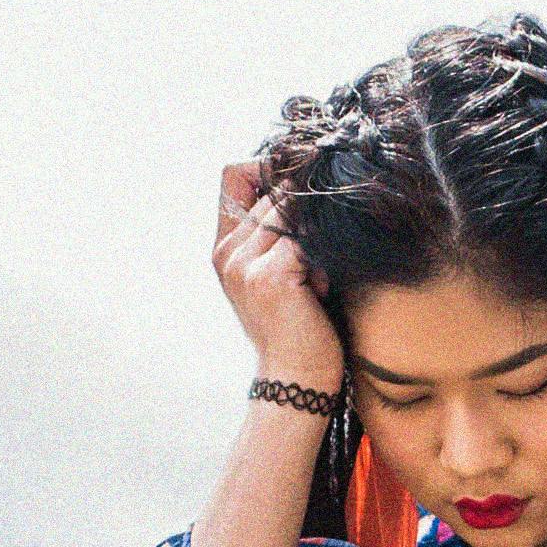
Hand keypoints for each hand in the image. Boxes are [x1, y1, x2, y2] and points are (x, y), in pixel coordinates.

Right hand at [215, 157, 342, 386]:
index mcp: (224, 249)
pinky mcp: (270, 274)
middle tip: (310, 269)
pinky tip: (316, 296)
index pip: (233, 175)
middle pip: (275, 196)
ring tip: (312, 284)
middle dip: (305, 223)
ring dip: (315, 246)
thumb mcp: (281, 273)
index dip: (266, 168)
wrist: (295, 378)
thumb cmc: (297, 327)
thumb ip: (278, 233)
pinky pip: (307, 243)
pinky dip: (322, 268)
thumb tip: (301, 184)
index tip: (297, 190)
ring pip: (294, 217)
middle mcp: (227, 253)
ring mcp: (244, 263)